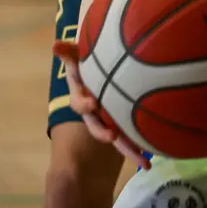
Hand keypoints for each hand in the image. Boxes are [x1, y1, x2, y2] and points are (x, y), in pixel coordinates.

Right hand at [52, 41, 152, 168]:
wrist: (107, 66)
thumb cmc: (92, 60)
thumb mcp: (80, 55)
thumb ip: (70, 51)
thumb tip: (55, 45)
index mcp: (83, 96)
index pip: (80, 103)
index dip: (85, 104)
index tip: (93, 103)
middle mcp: (95, 112)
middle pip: (97, 126)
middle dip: (103, 132)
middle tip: (112, 136)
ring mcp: (110, 118)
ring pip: (116, 136)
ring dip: (127, 148)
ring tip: (142, 162)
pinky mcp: (124, 121)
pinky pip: (131, 136)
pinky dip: (140, 147)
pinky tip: (151, 160)